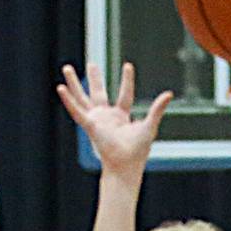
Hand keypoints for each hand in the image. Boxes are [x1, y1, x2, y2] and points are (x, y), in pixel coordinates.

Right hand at [56, 61, 172, 177]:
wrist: (126, 165)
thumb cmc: (138, 151)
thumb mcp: (150, 125)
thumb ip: (157, 109)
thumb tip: (169, 94)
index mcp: (121, 118)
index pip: (124, 95)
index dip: (126, 81)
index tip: (127, 66)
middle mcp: (106, 118)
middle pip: (98, 93)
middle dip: (94, 79)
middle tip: (91, 64)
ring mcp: (96, 120)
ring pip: (83, 98)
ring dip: (74, 84)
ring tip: (66, 68)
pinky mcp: (90, 125)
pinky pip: (77, 111)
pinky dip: (68, 100)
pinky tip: (61, 88)